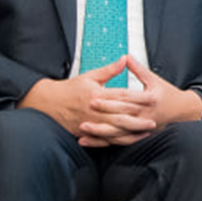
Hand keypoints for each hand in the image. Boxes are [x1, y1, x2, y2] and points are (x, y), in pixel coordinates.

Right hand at [21, 57, 146, 144]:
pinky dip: (118, 141)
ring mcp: (90, 123)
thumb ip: (110, 70)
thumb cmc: (70, 88)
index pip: (121, 97)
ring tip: (145, 133)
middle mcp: (94, 110)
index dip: (139, 99)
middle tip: (153, 121)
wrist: (48, 102)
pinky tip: (129, 140)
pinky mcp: (86, 132)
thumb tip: (125, 59)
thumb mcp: (90, 76)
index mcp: (97, 94)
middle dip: (138, 120)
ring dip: (131, 133)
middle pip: (120, 116)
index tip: (153, 99)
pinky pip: (105, 139)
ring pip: (114, 131)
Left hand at [77, 56, 201, 145]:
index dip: (108, 99)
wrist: (182, 111)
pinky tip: (92, 141)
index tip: (93, 98)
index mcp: (149, 99)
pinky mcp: (140, 134)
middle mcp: (146, 115)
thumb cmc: (167, 94)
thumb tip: (126, 57)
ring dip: (100, 132)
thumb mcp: (154, 79)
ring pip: (119, 132)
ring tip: (84, 129)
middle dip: (102, 115)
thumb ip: (138, 69)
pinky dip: (106, 142)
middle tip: (84, 113)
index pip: (126, 99)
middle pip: (120, 116)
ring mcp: (142, 127)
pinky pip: (120, 140)